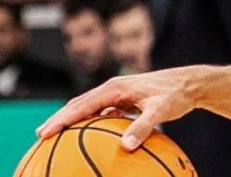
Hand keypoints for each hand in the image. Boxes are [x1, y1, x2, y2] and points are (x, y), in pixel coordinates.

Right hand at [37, 69, 200, 150]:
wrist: (190, 83)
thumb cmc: (175, 94)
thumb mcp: (160, 110)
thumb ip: (143, 127)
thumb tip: (126, 146)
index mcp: (115, 88)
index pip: (82, 104)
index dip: (62, 119)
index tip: (45, 132)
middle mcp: (113, 88)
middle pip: (79, 104)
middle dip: (59, 118)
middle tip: (40, 136)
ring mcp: (117, 94)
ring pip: (88, 107)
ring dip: (72, 120)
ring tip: (54, 136)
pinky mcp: (124, 100)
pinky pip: (100, 112)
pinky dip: (89, 122)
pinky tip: (84, 136)